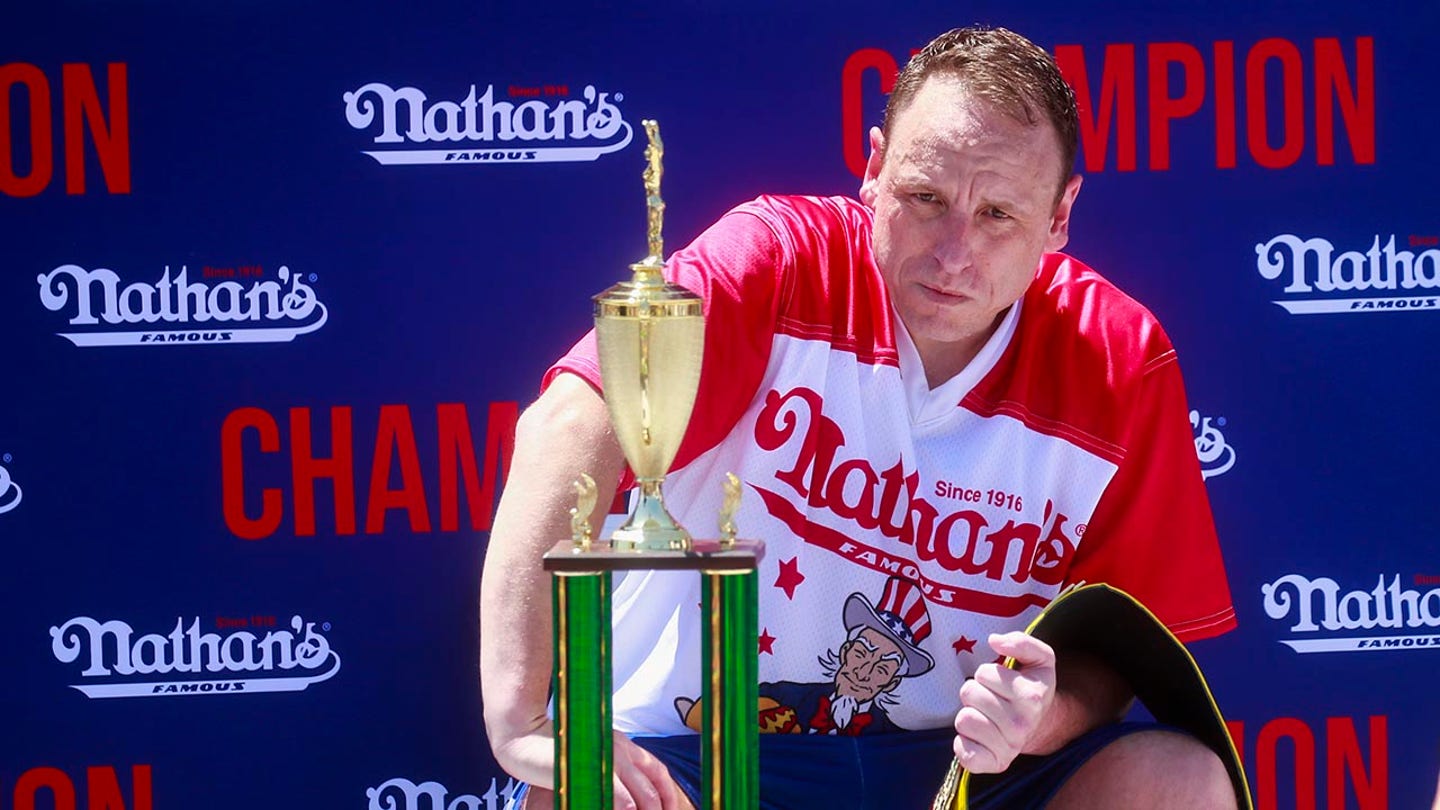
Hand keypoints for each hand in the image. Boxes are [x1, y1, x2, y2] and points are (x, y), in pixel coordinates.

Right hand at [520, 732, 693, 809]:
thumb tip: (624, 798)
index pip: (657, 771)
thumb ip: (608, 772)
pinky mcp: (595, 770)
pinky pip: (621, 799)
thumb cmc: (553, 751)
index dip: (669, 795)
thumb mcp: (590, 757)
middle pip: (654, 787)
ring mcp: (608, 758)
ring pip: (642, 797)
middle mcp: (620, 748)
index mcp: (622, 744)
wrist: (524, 735)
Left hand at [952, 631, 1056, 773]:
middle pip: (969, 694)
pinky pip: (964, 753)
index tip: (1000, 683)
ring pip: (964, 720)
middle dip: (976, 693)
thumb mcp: (1038, 659)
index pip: (984, 673)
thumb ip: (1021, 642)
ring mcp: (1009, 747)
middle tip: (990, 700)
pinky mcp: (994, 764)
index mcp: (1032, 697)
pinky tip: (978, 738)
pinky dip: (964, 744)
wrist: (1041, 727)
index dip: (987, 675)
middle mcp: (1022, 724)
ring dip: (969, 714)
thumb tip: (995, 641)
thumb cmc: (1031, 688)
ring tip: (985, 717)